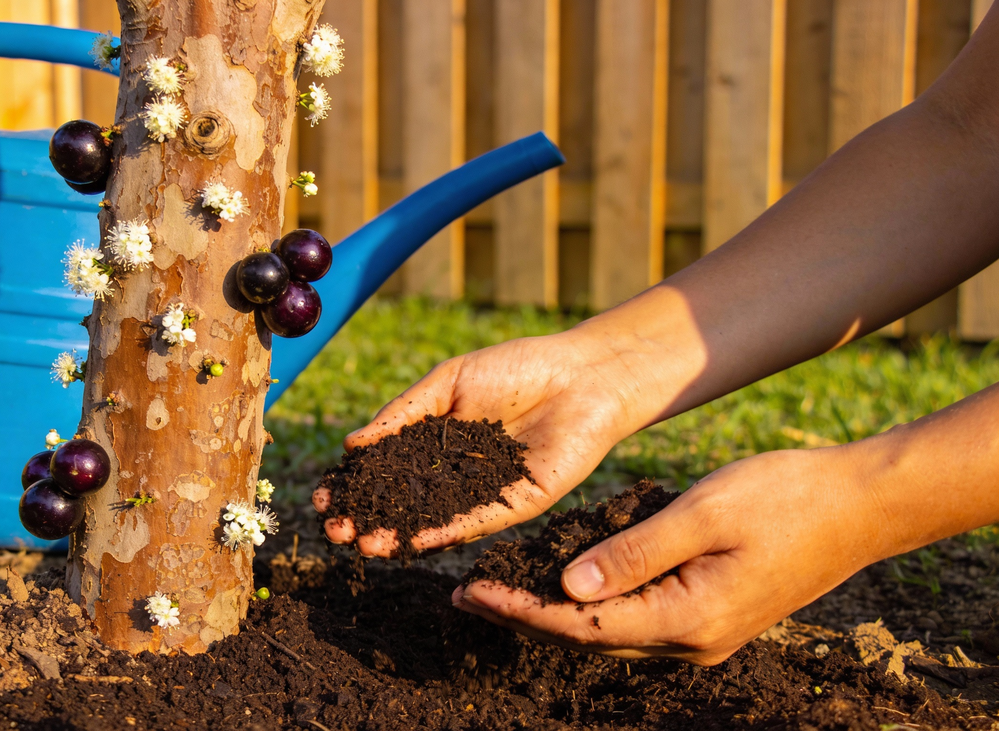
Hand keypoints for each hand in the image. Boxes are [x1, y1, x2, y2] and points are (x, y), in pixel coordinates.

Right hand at [312, 331, 645, 556]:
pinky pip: (474, 523)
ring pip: (432, 520)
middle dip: (367, 518)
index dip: (354, 485)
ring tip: (364, 545)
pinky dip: (443, 534)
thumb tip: (352, 444)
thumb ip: (402, 414)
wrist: (582, 373)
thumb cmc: (517, 367)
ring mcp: (482, 492)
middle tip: (335, 530)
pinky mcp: (514, 504)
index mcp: (434, 442)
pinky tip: (413, 543)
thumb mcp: (448, 382)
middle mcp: (454, 473)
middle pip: (402, 502)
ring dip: (398, 535)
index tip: (323, 497)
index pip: (385, 471)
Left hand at [452, 447, 889, 664]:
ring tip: (501, 593)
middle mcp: (694, 642)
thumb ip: (633, 552)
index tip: (470, 591)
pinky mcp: (715, 618)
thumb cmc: (785, 497)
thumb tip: (568, 588)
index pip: (582, 626)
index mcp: (689, 619)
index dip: (521, 610)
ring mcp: (707, 636)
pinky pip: (638, 622)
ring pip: (612, 634)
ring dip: (555, 615)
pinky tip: (567, 588)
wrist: (862, 506)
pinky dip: (595, 607)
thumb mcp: (702, 513)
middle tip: (466, 594)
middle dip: (525, 616)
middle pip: (589, 638)